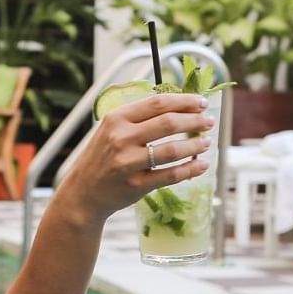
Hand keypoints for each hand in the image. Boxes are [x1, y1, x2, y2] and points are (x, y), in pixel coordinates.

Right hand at [56, 93, 213, 221]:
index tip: (201, 102)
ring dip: (195, 145)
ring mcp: (128, 162)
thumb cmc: (103, 157)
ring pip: (172, 150)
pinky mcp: (136, 185)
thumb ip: (138, 117)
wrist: (83, 192)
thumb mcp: (112, 129)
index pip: (158, 103)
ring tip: (206, 142)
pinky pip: (170, 175)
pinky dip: (190, 170)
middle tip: (209, 121)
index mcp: (117, 118)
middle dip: (194, 121)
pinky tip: (201, 165)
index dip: (184, 101)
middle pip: (168, 123)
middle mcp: (121, 138)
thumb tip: (179, 106)